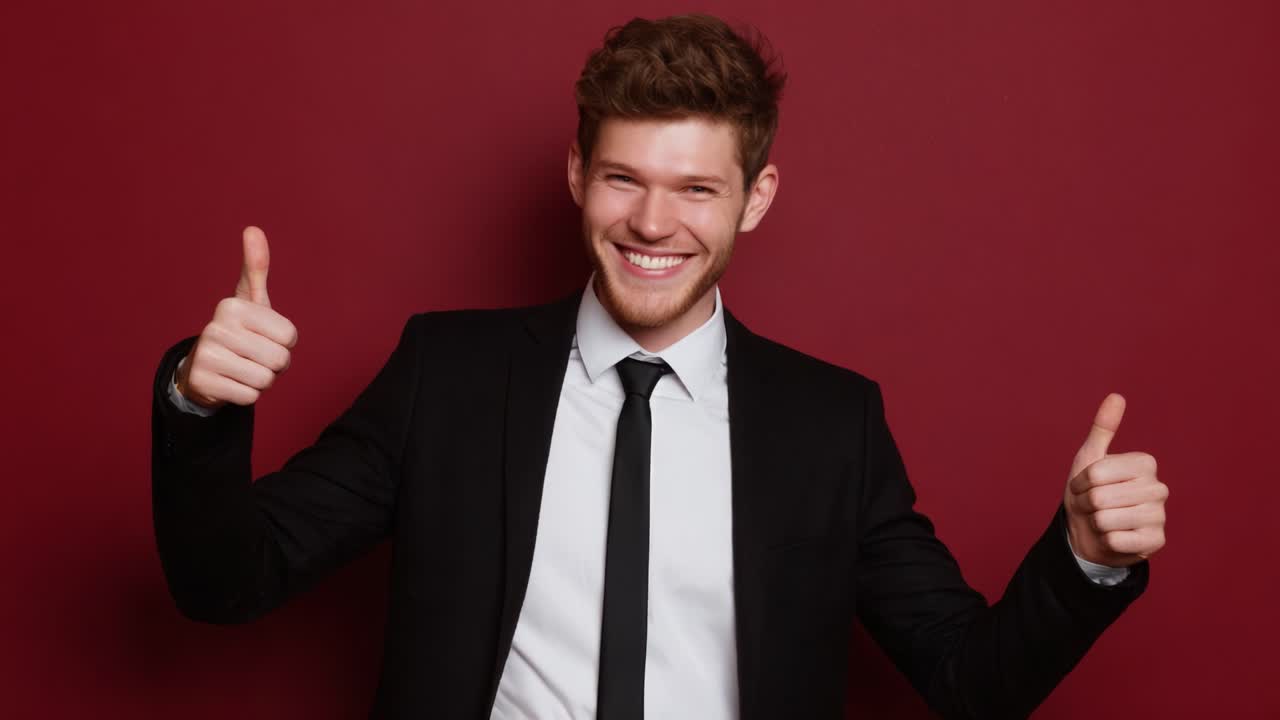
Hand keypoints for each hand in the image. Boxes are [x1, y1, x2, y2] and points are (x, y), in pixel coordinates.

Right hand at [174, 226, 298, 409]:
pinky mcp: (203, 383)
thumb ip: (256, 267)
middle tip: (255, 356)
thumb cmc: (239, 331)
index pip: (290, 337)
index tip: (264, 337)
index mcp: (232, 306)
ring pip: (265, 380)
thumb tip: (253, 229)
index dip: (285, 343)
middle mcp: (215, 327)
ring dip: (262, 380)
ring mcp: (206, 356)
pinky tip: (232, 382)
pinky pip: (250, 397)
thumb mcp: (250, 300)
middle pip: (279, 360)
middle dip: (275, 365)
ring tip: (243, 368)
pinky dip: (247, 395)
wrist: (204, 368)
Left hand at [1063, 393, 1168, 567]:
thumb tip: (1116, 396)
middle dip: (1085, 504)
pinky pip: (1115, 540)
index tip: (1085, 486)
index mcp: (1145, 463)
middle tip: (1092, 507)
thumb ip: (1103, 428)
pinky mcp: (1156, 542)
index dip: (1080, 483)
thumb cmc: (1089, 492)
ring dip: (1094, 523)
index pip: (1096, 474)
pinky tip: (1114, 537)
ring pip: (1106, 520)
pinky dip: (1105, 540)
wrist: (1091, 533)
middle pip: (1100, 497)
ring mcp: (1160, 517)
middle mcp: (1159, 488)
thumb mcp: (1090, 458)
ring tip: (1101, 520)